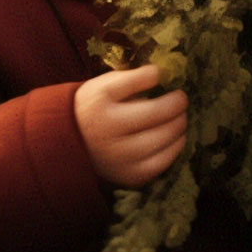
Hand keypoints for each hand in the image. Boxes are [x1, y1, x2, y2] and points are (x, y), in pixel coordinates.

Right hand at [74, 64, 187, 186]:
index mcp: (98, 105)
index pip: (133, 83)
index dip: (153, 76)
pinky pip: (161, 163)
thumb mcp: (104, 86)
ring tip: (180, 118)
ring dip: (179, 126)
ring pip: (163, 140)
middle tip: (181, 99)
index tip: (163, 75)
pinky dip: (174, 148)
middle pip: (155, 114)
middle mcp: (107, 133)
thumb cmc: (94, 110)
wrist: (71, 146)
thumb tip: (160, 74)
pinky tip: (174, 138)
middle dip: (176, 105)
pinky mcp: (129, 177)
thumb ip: (131, 78)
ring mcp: (119, 159)